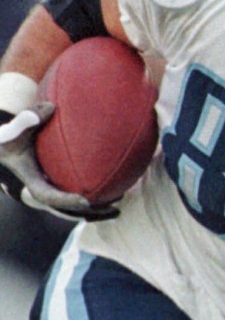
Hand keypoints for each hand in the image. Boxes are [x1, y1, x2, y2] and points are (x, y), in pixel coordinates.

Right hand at [0, 104, 118, 220]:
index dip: (67, 200)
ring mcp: (52, 192)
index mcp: (32, 182)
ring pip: (74, 210)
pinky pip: (78, 199)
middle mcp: (44, 191)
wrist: (6, 148)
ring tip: (119, 209)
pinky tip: (116, 195)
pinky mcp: (59, 188)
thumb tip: (50, 107)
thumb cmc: (12, 139)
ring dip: (96, 211)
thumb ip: (28, 119)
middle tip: (115, 209)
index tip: (86, 200)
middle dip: (91, 212)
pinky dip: (94, 201)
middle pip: (68, 210)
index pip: (49, 196)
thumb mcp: (14, 130)